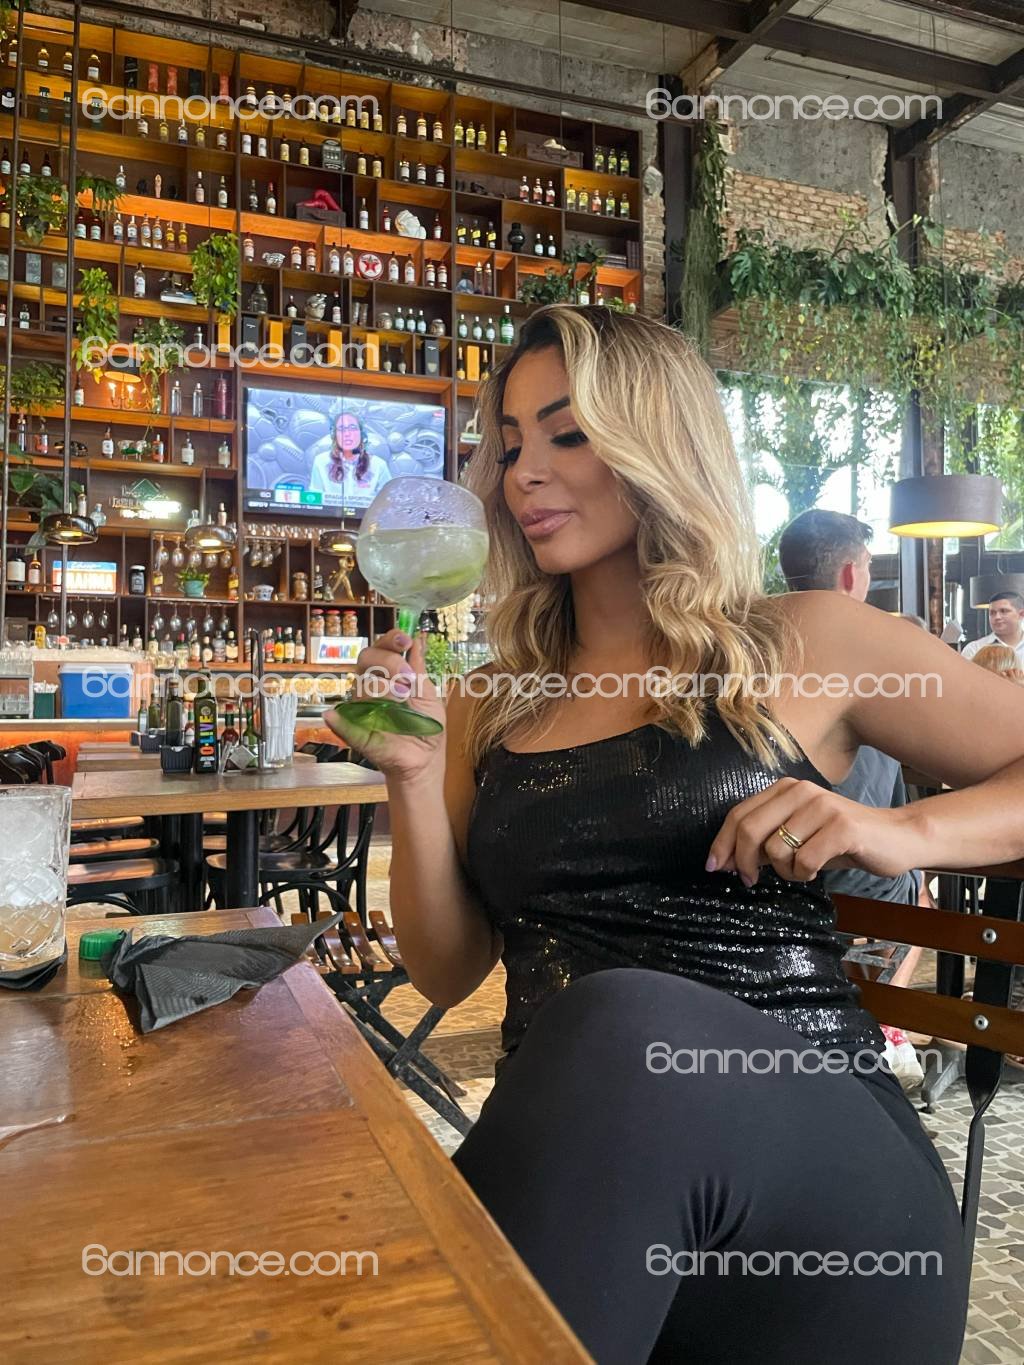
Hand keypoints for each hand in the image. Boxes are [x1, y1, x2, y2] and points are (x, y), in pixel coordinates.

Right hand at [324, 629, 444, 783]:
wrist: (426, 758)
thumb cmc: (427, 726)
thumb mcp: (429, 694)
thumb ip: (418, 669)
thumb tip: (417, 640)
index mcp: (388, 675)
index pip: (381, 648)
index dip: (390, 640)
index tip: (405, 640)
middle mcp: (371, 686)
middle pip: (366, 659)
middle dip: (389, 661)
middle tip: (408, 677)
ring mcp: (362, 707)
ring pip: (361, 685)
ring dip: (383, 688)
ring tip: (403, 699)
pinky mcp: (356, 732)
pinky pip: (341, 723)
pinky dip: (337, 720)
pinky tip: (332, 716)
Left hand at [705, 777, 919, 886]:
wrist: (896, 838)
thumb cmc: (841, 841)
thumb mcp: (797, 838)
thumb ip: (764, 843)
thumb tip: (726, 860)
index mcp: (785, 789)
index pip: (738, 814)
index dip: (721, 843)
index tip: (714, 868)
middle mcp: (800, 790)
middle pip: (749, 829)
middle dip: (742, 862)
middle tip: (748, 881)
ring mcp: (821, 806)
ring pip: (775, 849)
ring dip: (783, 872)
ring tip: (801, 871)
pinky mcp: (842, 827)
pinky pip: (804, 860)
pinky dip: (804, 874)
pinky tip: (816, 872)